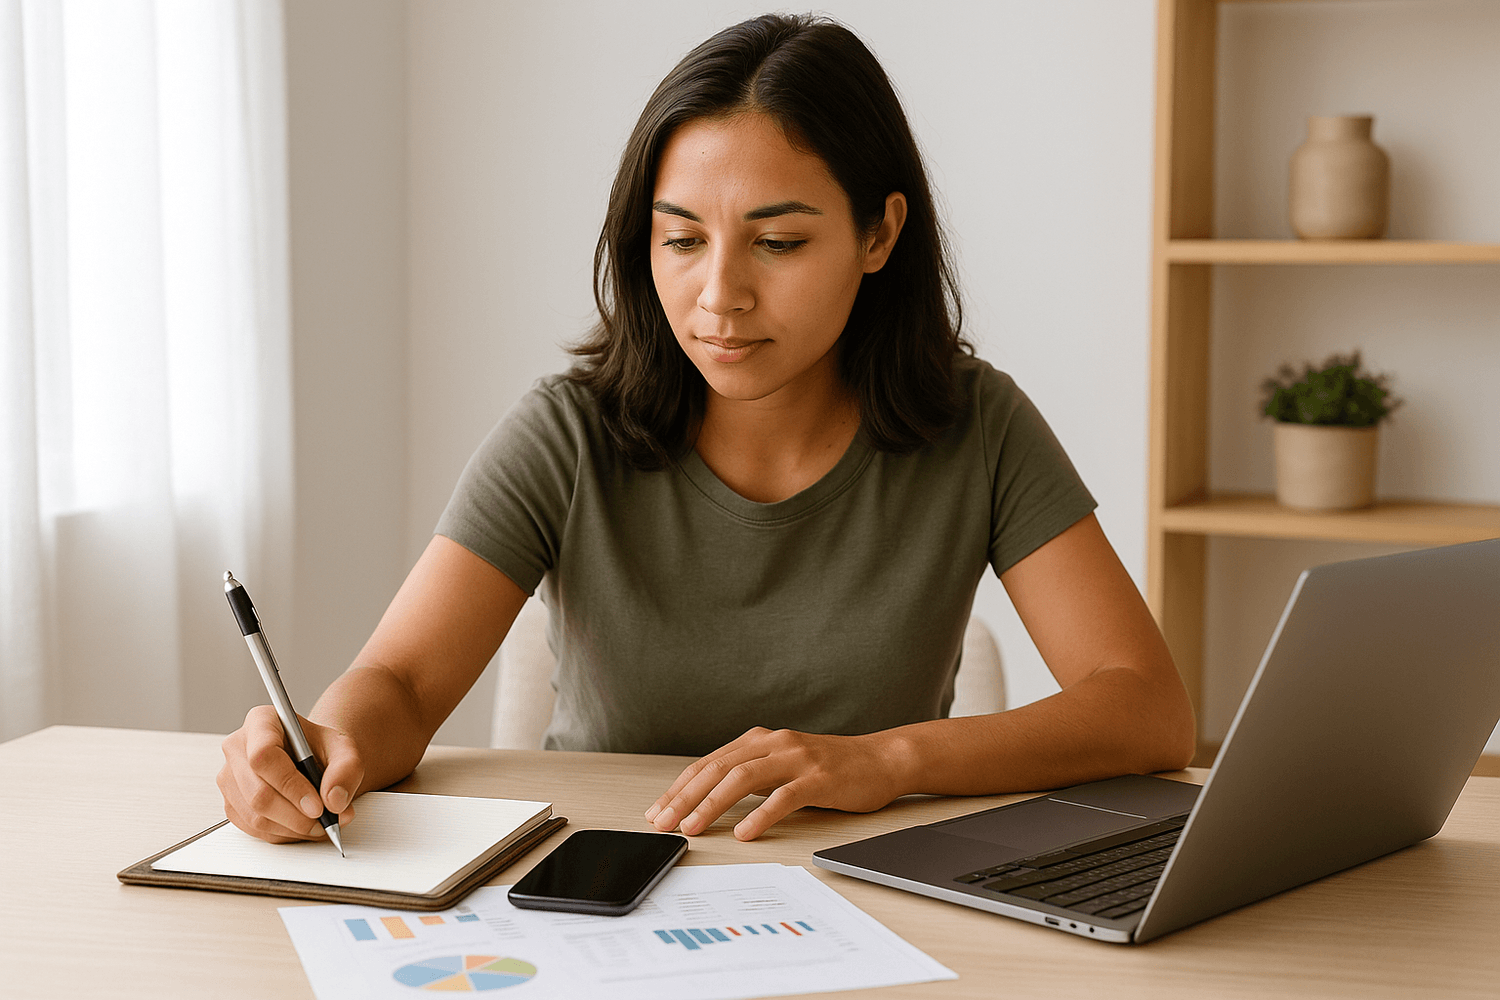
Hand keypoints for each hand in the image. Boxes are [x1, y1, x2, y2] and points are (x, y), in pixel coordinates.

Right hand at [217, 705, 363, 843]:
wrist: (313, 757)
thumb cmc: (321, 747)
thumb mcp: (345, 749)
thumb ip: (346, 769)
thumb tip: (333, 800)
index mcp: (261, 722)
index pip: (264, 755)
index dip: (291, 785)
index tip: (317, 805)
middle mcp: (237, 748)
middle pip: (258, 793)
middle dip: (297, 815)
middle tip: (326, 820)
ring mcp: (230, 778)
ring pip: (255, 816)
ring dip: (293, 828)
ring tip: (322, 823)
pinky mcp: (231, 804)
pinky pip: (254, 829)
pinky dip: (284, 834)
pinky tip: (304, 825)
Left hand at [644, 727, 908, 840]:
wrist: (881, 760)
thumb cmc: (830, 768)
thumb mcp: (782, 765)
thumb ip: (751, 775)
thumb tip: (709, 798)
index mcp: (760, 740)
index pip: (708, 764)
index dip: (678, 788)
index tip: (657, 812)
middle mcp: (773, 743)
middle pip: (717, 769)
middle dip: (684, 798)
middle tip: (662, 824)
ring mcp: (796, 758)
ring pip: (742, 778)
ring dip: (712, 805)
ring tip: (692, 828)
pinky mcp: (819, 778)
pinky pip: (784, 796)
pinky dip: (760, 815)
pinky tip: (744, 832)